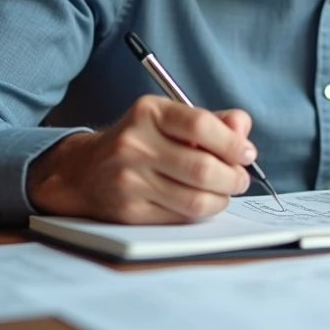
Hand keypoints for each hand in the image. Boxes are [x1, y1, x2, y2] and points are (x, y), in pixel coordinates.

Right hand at [26, 95, 255, 223]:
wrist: (83, 171)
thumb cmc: (139, 141)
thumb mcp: (170, 118)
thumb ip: (212, 121)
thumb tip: (242, 131)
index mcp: (149, 113)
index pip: (200, 124)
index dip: (232, 143)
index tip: (247, 153)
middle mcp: (135, 145)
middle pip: (202, 168)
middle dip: (233, 177)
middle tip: (240, 178)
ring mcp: (130, 180)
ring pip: (195, 199)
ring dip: (221, 198)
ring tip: (224, 191)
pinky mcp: (130, 211)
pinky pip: (180, 217)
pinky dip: (200, 212)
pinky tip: (201, 201)